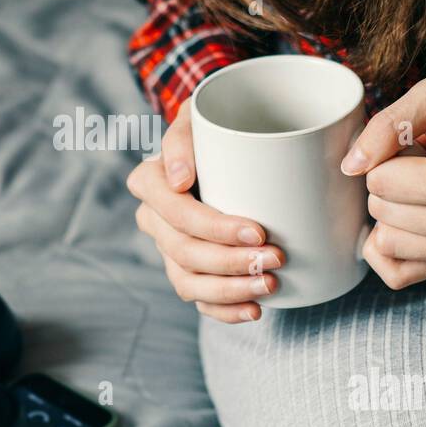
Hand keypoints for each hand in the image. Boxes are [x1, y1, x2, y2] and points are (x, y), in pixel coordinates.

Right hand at [127, 99, 283, 322]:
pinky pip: (198, 301)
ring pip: (188, 282)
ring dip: (231, 290)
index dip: (214, 228)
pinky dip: (226, 311)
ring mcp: (168, 250)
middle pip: (184, 252)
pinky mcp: (188, 272)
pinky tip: (254, 310)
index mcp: (149, 181)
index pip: (174, 211)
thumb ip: (184, 136)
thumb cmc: (219, 129)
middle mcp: (154, 219)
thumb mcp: (201, 115)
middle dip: (231, 262)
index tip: (258, 231)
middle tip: (276, 258)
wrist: (231, 150)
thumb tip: (179, 180)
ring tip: (270, 284)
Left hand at [341, 72, 425, 289]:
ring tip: (425, 188)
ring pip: (385, 243)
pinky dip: (390, 244)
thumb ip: (389, 124)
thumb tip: (351, 167)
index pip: (380, 181)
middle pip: (380, 212)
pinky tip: (411, 216)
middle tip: (424, 165)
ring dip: (392, 213)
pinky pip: (395, 272)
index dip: (387, 156)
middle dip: (389, 184)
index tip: (419, 146)